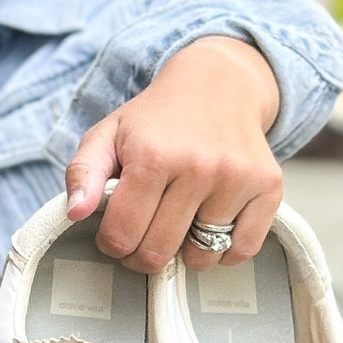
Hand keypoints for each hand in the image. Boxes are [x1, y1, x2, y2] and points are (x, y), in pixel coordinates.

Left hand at [65, 36, 282, 270]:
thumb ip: (82, 173)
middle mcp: (199, 167)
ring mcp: (237, 178)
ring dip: (184, 252)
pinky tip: (210, 226)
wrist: (218, 85)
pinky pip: (241, 250)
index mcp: (153, 155)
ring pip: (200, 257)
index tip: (116, 232)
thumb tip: (75, 214)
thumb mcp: (108, 135)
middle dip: (142, 254)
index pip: (122, 234)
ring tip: (179, 223)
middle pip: (158, 252)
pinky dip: (223, 251)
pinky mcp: (268, 187)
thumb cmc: (156, 120)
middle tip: (143, 235)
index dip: (112, 244)